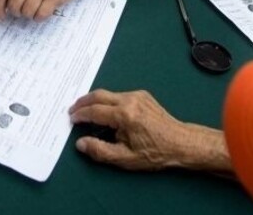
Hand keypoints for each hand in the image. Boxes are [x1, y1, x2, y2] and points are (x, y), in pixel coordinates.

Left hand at [0, 0, 79, 20]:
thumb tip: (2, 8)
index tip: (0, 16)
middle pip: (13, 5)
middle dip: (16, 13)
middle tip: (22, 12)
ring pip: (26, 12)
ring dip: (29, 15)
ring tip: (35, 8)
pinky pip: (40, 15)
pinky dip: (40, 17)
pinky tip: (43, 10)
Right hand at [69, 89, 230, 172]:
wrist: (181, 143)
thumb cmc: (154, 153)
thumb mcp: (125, 158)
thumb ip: (100, 151)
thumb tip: (80, 143)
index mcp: (124, 115)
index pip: (94, 111)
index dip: (80, 115)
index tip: (71, 119)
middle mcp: (129, 100)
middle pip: (99, 95)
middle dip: (83, 102)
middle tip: (72, 110)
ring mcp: (137, 95)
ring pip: (109, 93)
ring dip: (95, 100)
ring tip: (86, 110)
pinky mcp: (143, 95)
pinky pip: (120, 95)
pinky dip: (108, 101)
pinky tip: (106, 111)